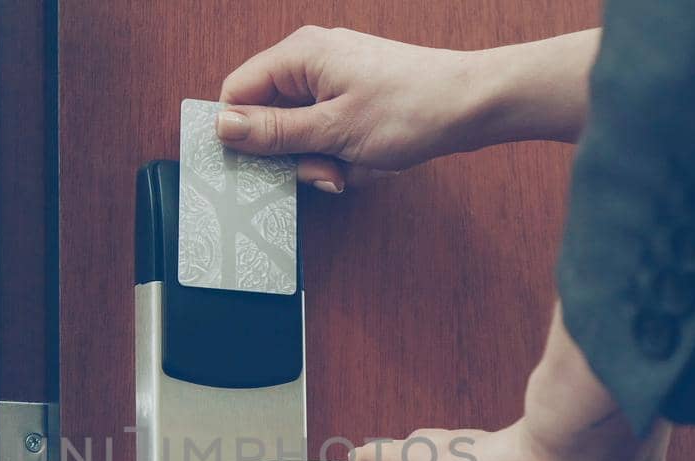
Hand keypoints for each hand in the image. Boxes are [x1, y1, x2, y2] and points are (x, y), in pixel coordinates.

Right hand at [217, 27, 598, 191]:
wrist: (472, 105)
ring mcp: (334, 78)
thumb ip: (273, 132)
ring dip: (320, 159)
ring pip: (299, 131)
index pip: (237, 93)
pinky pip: (326, 132)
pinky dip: (340, 153)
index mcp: (299, 55)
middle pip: (268, 116)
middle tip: (325, 170)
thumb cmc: (410, 109)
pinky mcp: (353, 96)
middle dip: (292, 154)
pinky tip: (364, 161)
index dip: (240, 134)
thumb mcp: (332, 131)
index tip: (258, 167)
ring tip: (350, 167)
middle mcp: (311, 60)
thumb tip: (222, 127)